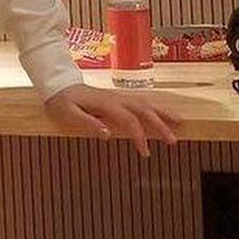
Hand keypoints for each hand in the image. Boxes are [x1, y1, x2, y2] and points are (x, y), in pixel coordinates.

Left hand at [41, 82, 181, 158]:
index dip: (139, 136)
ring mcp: (119, 96)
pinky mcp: (119, 98)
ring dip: (164, 112)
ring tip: (180, 122)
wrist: (58, 86)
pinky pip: (142, 100)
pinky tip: (164, 112)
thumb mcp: (68, 114)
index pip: (129, 120)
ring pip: (147, 102)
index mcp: (106, 103)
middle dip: (161, 124)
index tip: (146, 152)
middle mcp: (116, 98)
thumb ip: (87, 123)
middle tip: (173, 141)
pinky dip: (156, 106)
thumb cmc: (61, 102)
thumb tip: (107, 135)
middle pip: (144, 109)